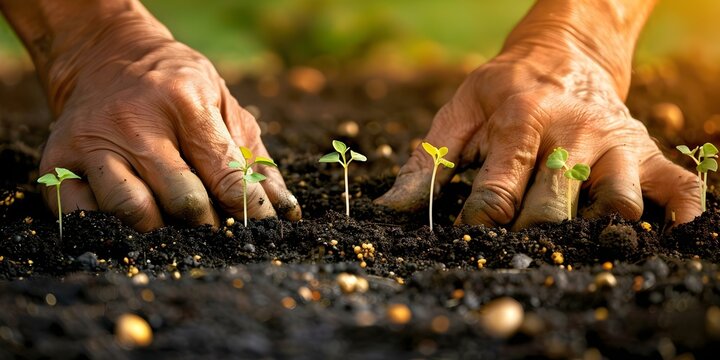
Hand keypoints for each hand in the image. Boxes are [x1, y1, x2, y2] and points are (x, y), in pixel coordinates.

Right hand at [34, 11, 299, 230]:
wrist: (105, 56)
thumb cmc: (176, 85)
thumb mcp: (224, 104)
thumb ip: (253, 158)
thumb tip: (285, 211)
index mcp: (184, 103)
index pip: (225, 174)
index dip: (250, 210)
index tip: (263, 230)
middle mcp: (135, 123)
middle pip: (182, 200)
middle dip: (208, 226)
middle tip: (216, 232)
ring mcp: (92, 143)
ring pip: (132, 211)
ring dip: (161, 232)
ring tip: (174, 230)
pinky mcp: (57, 161)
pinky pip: (82, 215)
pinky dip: (109, 230)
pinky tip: (128, 225)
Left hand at [376, 42, 700, 228]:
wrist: (565, 53)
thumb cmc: (503, 90)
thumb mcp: (459, 113)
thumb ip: (428, 161)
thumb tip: (391, 209)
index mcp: (520, 121)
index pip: (498, 189)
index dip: (479, 225)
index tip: (468, 240)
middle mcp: (571, 133)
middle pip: (555, 205)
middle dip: (530, 236)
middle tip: (514, 249)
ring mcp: (613, 144)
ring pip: (618, 202)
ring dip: (600, 234)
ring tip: (578, 248)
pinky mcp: (645, 151)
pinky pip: (678, 187)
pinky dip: (681, 216)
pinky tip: (667, 238)